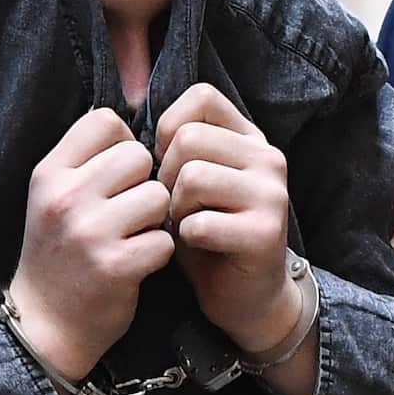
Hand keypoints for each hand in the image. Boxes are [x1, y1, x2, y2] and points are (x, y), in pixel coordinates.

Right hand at [10, 109, 174, 381]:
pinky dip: (159, 252)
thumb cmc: (56, 254)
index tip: (118, 172)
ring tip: (135, 235)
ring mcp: (90, 232)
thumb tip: (132, 126)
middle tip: (130, 210)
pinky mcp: (116, 265)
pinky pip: (165, 239)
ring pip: (158, 195)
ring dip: (156, 218)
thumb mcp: (52, 197)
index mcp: (49, 173)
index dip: (122, 142)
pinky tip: (139, 261)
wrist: (43, 324)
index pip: (104, 121)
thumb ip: (84, 161)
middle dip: (144, 181)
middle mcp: (66, 197)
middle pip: (138, 155)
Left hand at [154, 84, 296, 353]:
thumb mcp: (189, 180)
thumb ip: (174, 146)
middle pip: (188, 139)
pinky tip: (196, 245)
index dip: (169, 128)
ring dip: (175, 208)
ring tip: (185, 224)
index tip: (167, 163)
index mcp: (249, 137)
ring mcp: (271, 194)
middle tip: (174, 205)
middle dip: (165, 176)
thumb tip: (122, 115)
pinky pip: (200, 222)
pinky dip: (185, 238)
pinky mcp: (265, 232)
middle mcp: (267, 157)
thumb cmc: (206, 233)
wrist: (245, 297)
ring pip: (193, 177)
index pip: (201, 97)